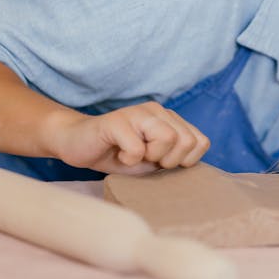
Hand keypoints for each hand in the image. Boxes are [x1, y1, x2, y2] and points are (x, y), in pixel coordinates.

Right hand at [48, 102, 209, 174]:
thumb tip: (195, 168)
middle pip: (187, 141)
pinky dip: (129, 160)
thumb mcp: (153, 161)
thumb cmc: (118, 155)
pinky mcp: (117, 120)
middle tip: (148, 160)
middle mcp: (157, 111)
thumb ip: (175, 159)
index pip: (201, 142)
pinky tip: (118, 154)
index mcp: (170, 119)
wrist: (77, 144)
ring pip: (168, 138)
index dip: (186, 161)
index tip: (163, 163)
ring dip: (151, 157)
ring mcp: (137, 112)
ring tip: (134, 155)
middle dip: (170, 161)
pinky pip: (137, 148)